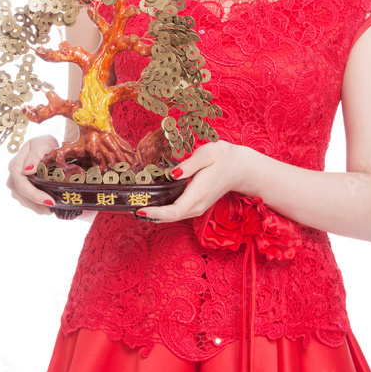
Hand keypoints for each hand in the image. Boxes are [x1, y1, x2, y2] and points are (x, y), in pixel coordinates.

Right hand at [6, 134, 58, 215]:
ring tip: (52, 209)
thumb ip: (35, 155)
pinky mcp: (19, 190)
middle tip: (54, 209)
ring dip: (37, 207)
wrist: (44, 147)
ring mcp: (15, 184)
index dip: (35, 195)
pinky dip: (36, 205)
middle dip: (37, 205)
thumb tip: (27, 170)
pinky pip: (26, 201)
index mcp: (15, 165)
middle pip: (22, 195)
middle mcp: (12, 176)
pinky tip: (47, 206)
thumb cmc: (44, 144)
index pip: (22, 184)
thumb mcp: (42, 144)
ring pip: (24, 201)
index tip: (50, 201)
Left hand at [138, 141, 252, 221]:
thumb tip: (172, 174)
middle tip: (130, 208)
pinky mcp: (197, 206)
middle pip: (171, 217)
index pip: (175, 211)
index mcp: (198, 193)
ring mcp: (198, 207)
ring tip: (136, 208)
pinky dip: (164, 212)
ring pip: (174, 217)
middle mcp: (197, 205)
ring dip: (156, 215)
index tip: (140, 210)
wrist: (240, 167)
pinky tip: (153, 206)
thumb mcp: (206, 154)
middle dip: (151, 215)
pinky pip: (178, 213)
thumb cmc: (223, 157)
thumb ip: (189, 165)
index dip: (156, 213)